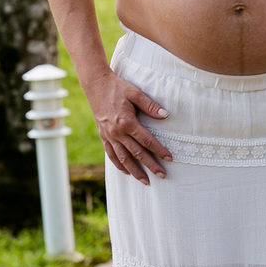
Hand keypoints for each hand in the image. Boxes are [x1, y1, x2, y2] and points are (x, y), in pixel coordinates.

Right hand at [86, 70, 172, 184]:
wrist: (96, 85)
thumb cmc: (118, 87)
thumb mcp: (136, 93)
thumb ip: (150, 105)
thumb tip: (166, 115)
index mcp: (127, 122)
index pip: (147, 140)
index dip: (159, 150)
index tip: (170, 158)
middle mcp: (117, 133)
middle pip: (136, 153)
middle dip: (150, 165)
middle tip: (162, 176)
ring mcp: (109, 136)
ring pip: (123, 158)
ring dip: (135, 171)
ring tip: (145, 181)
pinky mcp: (103, 136)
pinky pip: (111, 154)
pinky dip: (118, 164)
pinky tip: (126, 171)